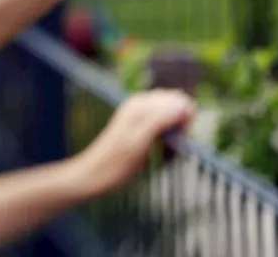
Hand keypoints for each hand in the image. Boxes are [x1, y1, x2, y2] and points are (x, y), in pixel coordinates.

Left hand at [70, 90, 194, 195]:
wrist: (91, 176)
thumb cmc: (115, 165)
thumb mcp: (138, 143)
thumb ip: (159, 121)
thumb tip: (183, 105)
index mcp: (142, 104)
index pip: (180, 100)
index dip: (186, 120)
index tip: (180, 141)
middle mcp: (141, 103)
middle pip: (177, 105)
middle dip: (182, 125)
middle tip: (173, 149)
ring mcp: (139, 111)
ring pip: (172, 114)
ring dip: (176, 132)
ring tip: (166, 153)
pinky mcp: (139, 122)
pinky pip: (163, 122)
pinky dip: (167, 135)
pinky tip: (161, 150)